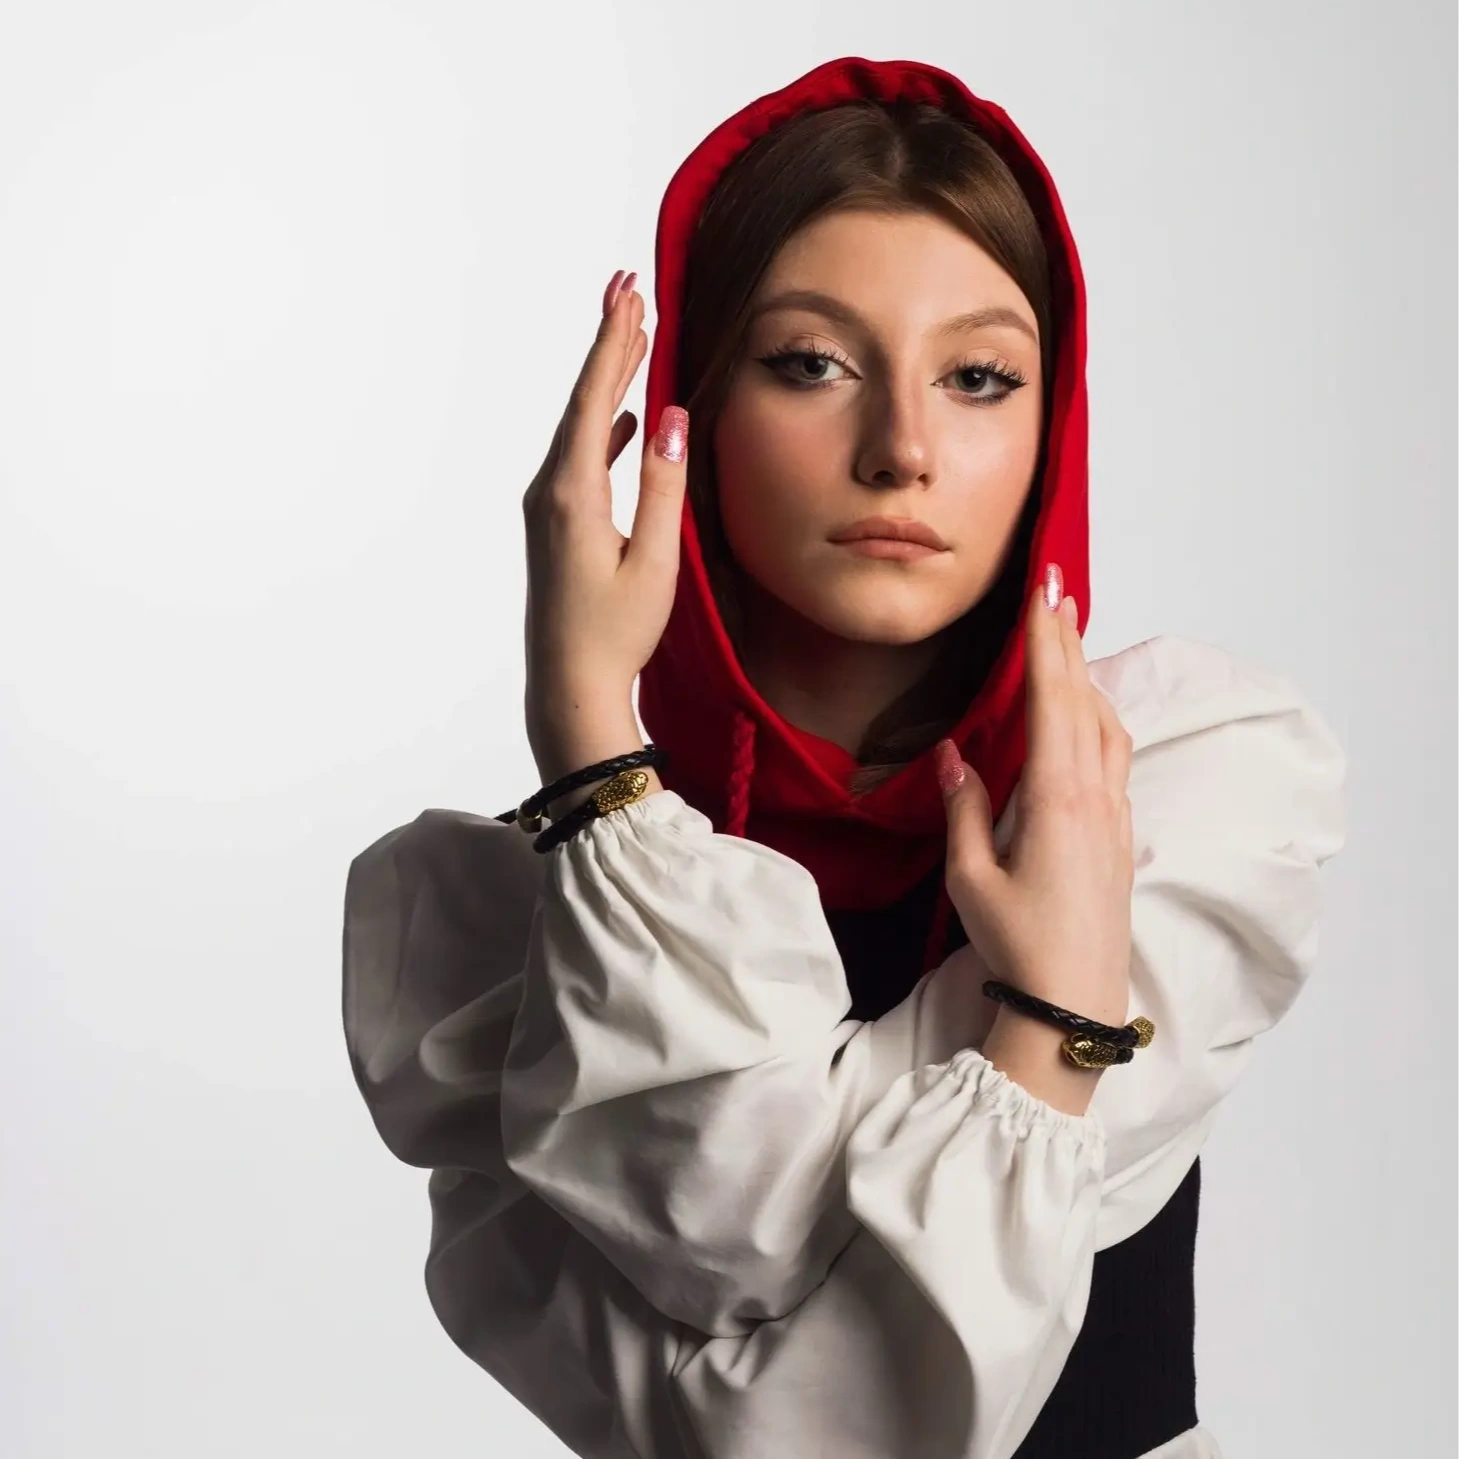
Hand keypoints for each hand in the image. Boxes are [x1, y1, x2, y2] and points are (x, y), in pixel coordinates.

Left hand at [521, 270, 689, 781]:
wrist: (568, 687)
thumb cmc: (616, 633)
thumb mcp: (655, 561)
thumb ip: (663, 487)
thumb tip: (670, 418)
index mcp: (571, 494)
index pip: (595, 400)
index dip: (614, 342)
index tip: (629, 292)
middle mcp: (549, 492)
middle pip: (583, 402)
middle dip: (608, 344)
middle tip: (627, 288)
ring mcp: (547, 508)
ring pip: (581, 427)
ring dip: (609, 382)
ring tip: (634, 337)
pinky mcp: (554, 525)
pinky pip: (581, 459)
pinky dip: (606, 428)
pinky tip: (628, 420)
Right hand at [935, 569, 1134, 1029]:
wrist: (1073, 1003)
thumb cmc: (1017, 943)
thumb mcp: (971, 878)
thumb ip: (965, 808)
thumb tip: (954, 753)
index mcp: (1057, 800)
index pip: (1054, 700)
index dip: (1047, 642)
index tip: (1043, 592)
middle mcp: (1095, 798)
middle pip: (1087, 701)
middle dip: (1070, 642)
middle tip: (1058, 591)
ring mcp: (1115, 818)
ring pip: (1108, 727)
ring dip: (1088, 678)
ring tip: (1070, 642)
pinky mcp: (1120, 837)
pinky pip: (1114, 758)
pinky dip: (1098, 719)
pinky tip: (1087, 717)